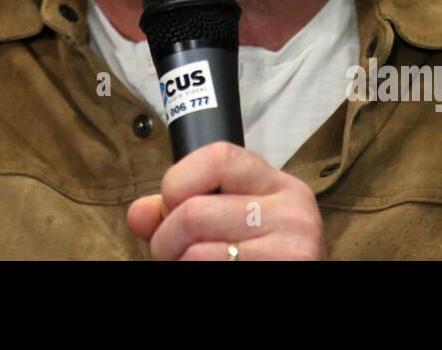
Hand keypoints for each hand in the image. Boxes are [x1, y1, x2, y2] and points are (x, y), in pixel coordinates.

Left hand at [126, 141, 327, 259]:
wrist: (303, 284)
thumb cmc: (263, 257)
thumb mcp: (233, 222)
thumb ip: (181, 210)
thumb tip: (138, 214)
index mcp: (279, 185)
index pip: (217, 157)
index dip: (178, 181)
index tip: (173, 208)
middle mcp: (292, 212)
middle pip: (194, 212)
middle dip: (165, 239)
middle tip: (172, 255)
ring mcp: (292, 250)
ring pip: (196, 254)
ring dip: (178, 265)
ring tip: (192, 267)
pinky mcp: (286, 273)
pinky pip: (209, 275)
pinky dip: (193, 279)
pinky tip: (213, 277)